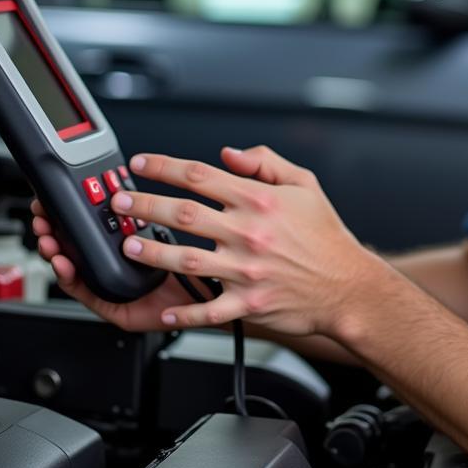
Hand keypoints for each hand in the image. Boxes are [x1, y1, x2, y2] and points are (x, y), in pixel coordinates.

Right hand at [30, 198, 198, 330]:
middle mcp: (114, 257)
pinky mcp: (110, 304)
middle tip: (43, 214)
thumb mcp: (169, 227)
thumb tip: (134, 174)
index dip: (68, 207)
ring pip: (70, 263)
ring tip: (48, 238)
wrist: (208, 300)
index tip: (55, 194)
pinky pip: (83, 291)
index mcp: (126, 237)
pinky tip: (63, 263)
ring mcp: (109, 280)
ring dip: (53, 249)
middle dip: (53, 225)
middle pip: (72, 240)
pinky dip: (68, 278)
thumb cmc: (195, 262)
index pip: (89, 219)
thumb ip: (150, 205)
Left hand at [111, 146, 378, 337]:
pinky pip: (209, 310)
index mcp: (259, 200)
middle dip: (144, 205)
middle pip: (184, 214)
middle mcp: (249, 232)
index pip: (201, 176)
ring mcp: (246, 270)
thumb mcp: (304, 184)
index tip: (140, 164)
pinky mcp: (248, 303)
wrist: (349, 286)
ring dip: (152, 253)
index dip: (164, 167)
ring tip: (128, 246)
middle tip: (119, 202)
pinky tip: (165, 309)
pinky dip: (184, 313)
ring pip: (186, 260)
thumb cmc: (326, 237)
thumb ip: (265, 162)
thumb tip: (228, 154)